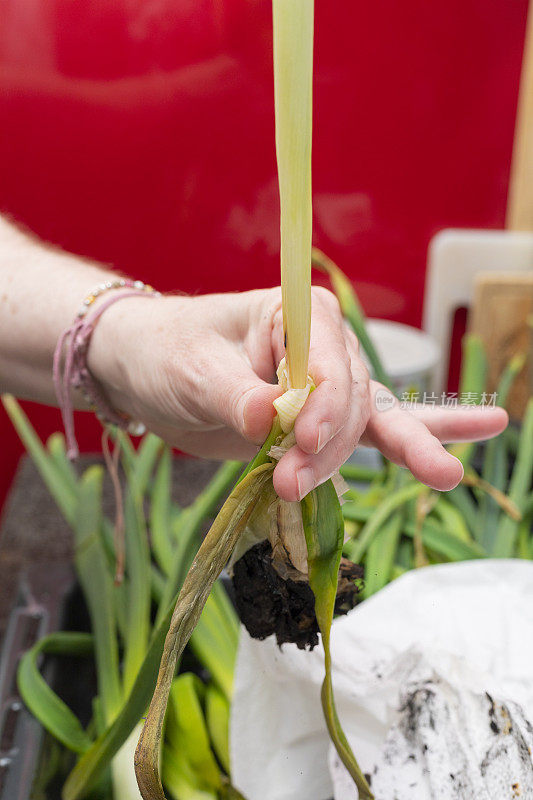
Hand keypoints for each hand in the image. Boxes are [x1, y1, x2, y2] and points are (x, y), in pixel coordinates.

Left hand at [89, 287, 507, 501]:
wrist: (148, 371)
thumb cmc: (166, 352)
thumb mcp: (190, 370)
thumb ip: (234, 394)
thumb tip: (272, 417)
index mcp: (296, 313)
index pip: (329, 360)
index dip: (325, 405)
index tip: (300, 441)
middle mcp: (322, 346)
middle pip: (351, 399)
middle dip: (329, 445)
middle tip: (291, 482)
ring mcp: (326, 386)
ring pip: (369, 421)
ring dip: (386, 456)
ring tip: (441, 478)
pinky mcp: (317, 422)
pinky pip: (371, 433)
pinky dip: (415, 442)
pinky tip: (458, 457)